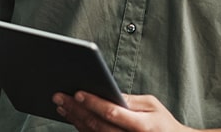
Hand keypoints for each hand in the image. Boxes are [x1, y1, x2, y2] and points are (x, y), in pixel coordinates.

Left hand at [52, 91, 191, 131]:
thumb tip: (109, 92)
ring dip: (74, 119)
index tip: (78, 93)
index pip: (112, 113)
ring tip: (61, 105)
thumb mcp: (153, 106)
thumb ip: (132, 100)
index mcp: (141, 126)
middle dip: (76, 109)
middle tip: (59, 96)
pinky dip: (81, 128)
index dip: (94, 103)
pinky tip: (72, 117)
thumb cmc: (162, 123)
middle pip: (96, 125)